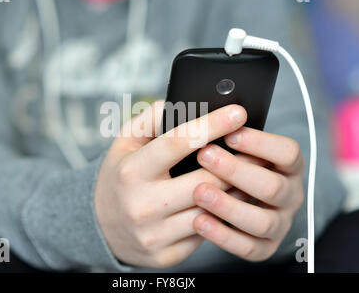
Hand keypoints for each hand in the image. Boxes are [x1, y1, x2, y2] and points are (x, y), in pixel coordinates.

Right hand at [94, 101, 246, 267]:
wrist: (101, 226)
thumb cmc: (119, 178)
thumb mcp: (123, 144)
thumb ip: (148, 121)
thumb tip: (178, 103)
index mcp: (131, 171)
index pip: (177, 143)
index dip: (212, 125)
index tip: (238, 112)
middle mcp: (142, 205)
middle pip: (205, 181)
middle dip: (238, 163)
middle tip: (258, 148)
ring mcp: (154, 234)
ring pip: (211, 211)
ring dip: (236, 192)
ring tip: (252, 175)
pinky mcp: (166, 255)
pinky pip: (205, 234)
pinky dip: (221, 217)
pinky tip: (230, 203)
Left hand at [193, 127, 304, 260]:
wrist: (237, 203)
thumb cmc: (232, 165)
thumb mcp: (235, 146)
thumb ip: (225, 132)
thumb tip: (202, 115)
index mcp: (288, 165)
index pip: (288, 152)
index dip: (260, 143)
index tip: (230, 133)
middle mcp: (290, 194)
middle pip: (273, 186)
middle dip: (236, 171)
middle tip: (204, 155)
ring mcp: (281, 223)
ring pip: (262, 221)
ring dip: (228, 206)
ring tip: (198, 191)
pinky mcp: (265, 248)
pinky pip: (248, 247)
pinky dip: (223, 235)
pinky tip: (198, 220)